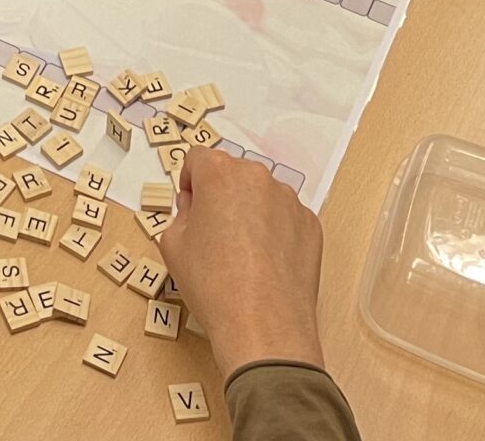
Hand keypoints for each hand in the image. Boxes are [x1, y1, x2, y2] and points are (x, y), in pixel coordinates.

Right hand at [159, 148, 327, 381]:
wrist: (264, 326)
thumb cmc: (214, 285)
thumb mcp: (173, 246)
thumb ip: (181, 214)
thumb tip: (196, 210)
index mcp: (220, 174)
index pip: (198, 159)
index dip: (189, 183)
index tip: (190, 208)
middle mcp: (258, 178)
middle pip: (232, 175)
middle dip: (220, 196)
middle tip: (213, 235)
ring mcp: (289, 201)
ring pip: (261, 197)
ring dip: (249, 213)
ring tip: (241, 256)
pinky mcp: (311, 226)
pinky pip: (285, 219)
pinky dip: (274, 233)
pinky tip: (264, 265)